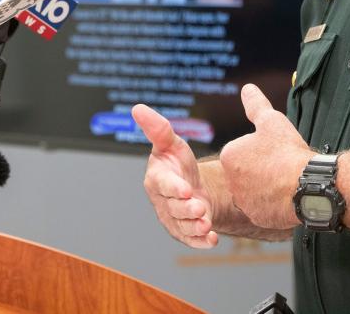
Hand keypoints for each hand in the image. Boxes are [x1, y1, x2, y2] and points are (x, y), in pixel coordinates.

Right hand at [132, 104, 218, 248]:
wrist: (194, 187)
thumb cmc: (179, 163)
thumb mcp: (171, 144)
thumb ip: (157, 129)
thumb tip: (138, 108)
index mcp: (156, 179)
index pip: (163, 184)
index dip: (173, 188)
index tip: (186, 189)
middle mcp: (162, 202)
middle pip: (174, 208)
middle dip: (187, 209)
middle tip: (199, 208)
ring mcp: (173, 219)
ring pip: (183, 226)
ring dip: (195, 227)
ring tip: (206, 224)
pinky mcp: (184, 233)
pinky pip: (192, 240)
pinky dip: (201, 242)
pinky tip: (212, 240)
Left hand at [220, 84, 314, 229]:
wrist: (308, 184)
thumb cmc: (288, 151)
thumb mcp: (272, 120)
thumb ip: (256, 105)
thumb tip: (247, 89)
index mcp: (230, 155)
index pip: (242, 150)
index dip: (261, 148)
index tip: (275, 150)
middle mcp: (230, 181)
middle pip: (247, 171)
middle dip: (261, 168)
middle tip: (281, 164)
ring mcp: (243, 201)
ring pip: (255, 190)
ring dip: (267, 186)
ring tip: (287, 180)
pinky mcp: (257, 217)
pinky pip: (264, 208)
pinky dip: (274, 203)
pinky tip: (288, 195)